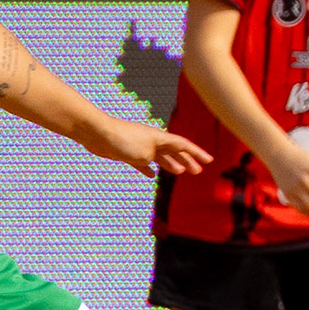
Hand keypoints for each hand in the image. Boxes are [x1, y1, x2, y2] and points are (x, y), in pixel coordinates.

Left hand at [83, 113, 213, 176]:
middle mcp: (152, 141)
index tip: (209, 161)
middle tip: (197, 171)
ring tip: (180, 173)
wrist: (99, 133)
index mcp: (160, 138)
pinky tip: (151, 175)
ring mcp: (140, 146)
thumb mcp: (144, 152)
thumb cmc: (123, 140)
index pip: (183, 145)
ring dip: (171, 164)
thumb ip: (153, 158)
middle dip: (186, 161)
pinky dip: (148, 169)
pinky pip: (142, 162)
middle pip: (174, 151)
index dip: (197, 153)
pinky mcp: (128, 152)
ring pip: (160, 157)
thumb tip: (152, 164)